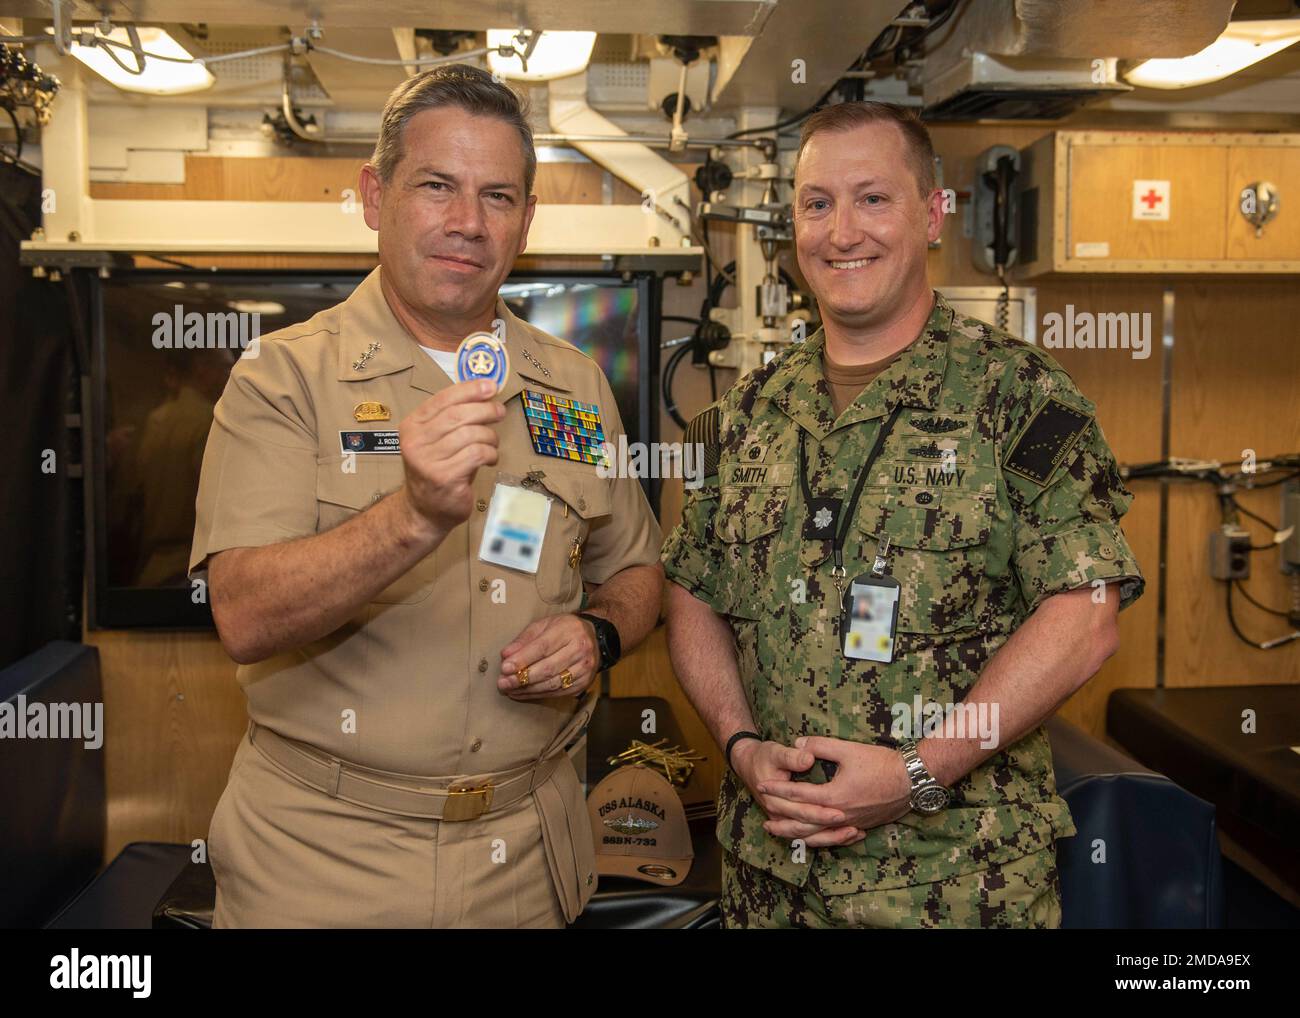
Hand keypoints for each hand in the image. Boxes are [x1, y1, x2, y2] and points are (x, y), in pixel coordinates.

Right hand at [398, 379, 504, 538]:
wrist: (425, 510)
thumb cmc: (438, 469)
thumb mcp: (438, 440)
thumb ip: (454, 417)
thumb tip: (485, 392)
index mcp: (413, 426)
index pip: (443, 399)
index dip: (470, 389)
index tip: (491, 385)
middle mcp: (416, 441)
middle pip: (458, 415)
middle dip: (485, 409)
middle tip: (499, 412)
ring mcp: (428, 461)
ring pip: (470, 434)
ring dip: (489, 436)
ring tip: (492, 444)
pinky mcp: (445, 477)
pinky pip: (477, 454)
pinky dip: (490, 453)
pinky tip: (490, 459)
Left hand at [498, 614, 598, 699]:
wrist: (594, 638)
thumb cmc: (564, 629)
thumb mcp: (544, 625)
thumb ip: (524, 639)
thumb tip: (506, 655)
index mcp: (569, 630)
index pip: (542, 647)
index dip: (523, 659)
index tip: (505, 668)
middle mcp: (580, 649)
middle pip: (548, 668)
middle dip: (522, 678)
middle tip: (503, 683)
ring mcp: (584, 668)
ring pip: (552, 684)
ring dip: (528, 689)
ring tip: (510, 690)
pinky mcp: (583, 683)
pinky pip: (558, 692)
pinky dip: (537, 694)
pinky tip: (523, 693)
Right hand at [730, 739, 860, 844]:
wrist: (749, 764)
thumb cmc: (764, 756)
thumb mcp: (776, 752)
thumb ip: (792, 757)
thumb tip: (808, 759)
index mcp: (775, 801)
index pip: (801, 812)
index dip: (821, 813)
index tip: (841, 812)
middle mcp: (779, 816)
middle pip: (808, 830)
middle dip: (831, 830)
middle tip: (854, 827)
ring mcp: (784, 822)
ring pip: (810, 838)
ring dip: (833, 838)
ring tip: (855, 834)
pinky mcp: (791, 822)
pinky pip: (811, 837)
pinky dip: (830, 838)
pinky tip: (849, 836)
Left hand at [757, 736, 911, 846]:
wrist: (913, 780)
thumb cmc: (881, 763)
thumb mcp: (848, 749)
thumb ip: (820, 745)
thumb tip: (798, 743)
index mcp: (833, 796)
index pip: (798, 795)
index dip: (778, 789)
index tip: (762, 786)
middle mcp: (840, 815)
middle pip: (804, 824)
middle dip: (782, 822)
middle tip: (764, 821)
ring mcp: (851, 823)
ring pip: (819, 835)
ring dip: (798, 835)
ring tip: (783, 834)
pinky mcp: (862, 825)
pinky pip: (835, 838)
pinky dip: (820, 840)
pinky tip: (814, 840)